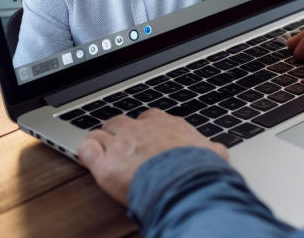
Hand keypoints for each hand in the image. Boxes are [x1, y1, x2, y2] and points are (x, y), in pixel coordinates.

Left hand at [78, 109, 227, 204]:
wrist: (186, 184)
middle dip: (119, 131)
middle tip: (121, 144)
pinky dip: (86, 152)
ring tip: (102, 150)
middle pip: (122, 121)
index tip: (145, 137)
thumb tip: (217, 153)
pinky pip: (86, 149)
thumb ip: (211, 150)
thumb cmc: (201, 171)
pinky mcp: (106, 164)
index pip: (150, 118)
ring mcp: (122, 144)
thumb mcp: (214, 155)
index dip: (144, 129)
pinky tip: (89, 156)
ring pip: (102, 132)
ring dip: (101, 141)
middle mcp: (142, 130)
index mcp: (168, 125)